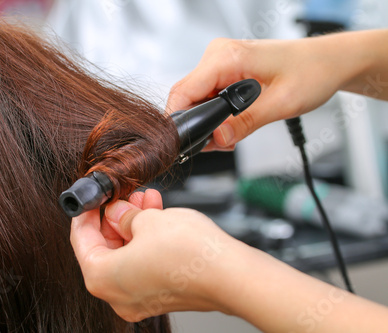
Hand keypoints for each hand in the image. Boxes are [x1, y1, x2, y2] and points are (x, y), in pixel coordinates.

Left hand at [70, 189, 245, 321]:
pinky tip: (158, 215)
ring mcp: (142, 297)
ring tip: (145, 199)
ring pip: (127, 254)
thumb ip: (124, 215)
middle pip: (105, 249)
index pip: (81, 242)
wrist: (232, 276)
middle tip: (125, 196)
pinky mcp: (162, 294)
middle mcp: (119, 295)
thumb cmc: (191, 254)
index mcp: (103, 279)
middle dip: (116, 217)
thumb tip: (118, 212)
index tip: (91, 201)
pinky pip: (144, 262)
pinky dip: (147, 240)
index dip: (85, 215)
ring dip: (134, 224)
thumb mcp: (148, 220)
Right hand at [166, 37, 351, 150]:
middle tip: (222, 143)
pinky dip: (215, 115)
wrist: (328, 62)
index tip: (188, 143)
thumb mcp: (281, 104)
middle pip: (186, 97)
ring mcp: (220, 62)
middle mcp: (219, 55)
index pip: (184, 91)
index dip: (181, 121)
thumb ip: (246, 123)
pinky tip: (233, 123)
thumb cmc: (312, 72)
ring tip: (234, 133)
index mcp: (228, 57)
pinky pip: (207, 96)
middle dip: (199, 125)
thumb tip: (217, 138)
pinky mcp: (224, 71)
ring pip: (195, 99)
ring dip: (209, 122)